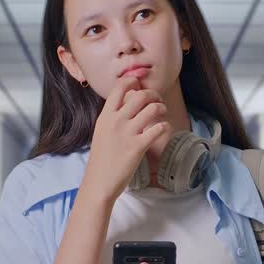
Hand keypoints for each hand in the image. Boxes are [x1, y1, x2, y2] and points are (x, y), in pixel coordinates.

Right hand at [82, 74, 169, 202]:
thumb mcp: (101, 133)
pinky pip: (158, 128)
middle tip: (157, 100)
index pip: (119, 88)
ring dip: (161, 108)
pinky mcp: (138, 146)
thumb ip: (112, 119)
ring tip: (162, 112)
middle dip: (153, 94)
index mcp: (105, 116)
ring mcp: (128, 133)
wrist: (99, 182)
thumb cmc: (101, 160)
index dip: (132, 81)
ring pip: (152, 108)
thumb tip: (126, 107)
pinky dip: (165, 126)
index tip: (139, 84)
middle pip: (140, 95)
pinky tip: (164, 128)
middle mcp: (116, 121)